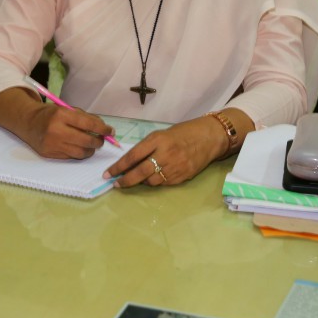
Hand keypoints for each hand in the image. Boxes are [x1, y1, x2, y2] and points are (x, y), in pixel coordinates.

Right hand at [0, 87, 113, 159]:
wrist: (27, 122)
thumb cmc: (51, 114)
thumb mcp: (66, 109)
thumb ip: (85, 117)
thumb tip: (105, 129)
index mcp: (61, 115)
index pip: (89, 124)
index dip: (103, 129)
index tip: (111, 131)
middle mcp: (56, 130)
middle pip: (87, 141)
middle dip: (99, 141)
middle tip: (102, 140)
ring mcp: (52, 144)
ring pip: (81, 152)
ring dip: (91, 150)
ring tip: (91, 144)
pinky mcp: (49, 154)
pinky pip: (71, 157)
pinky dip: (79, 153)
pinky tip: (80, 147)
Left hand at [102, 116, 228, 187]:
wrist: (209, 137)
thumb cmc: (183, 133)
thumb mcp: (162, 134)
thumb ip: (147, 147)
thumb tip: (130, 163)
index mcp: (158, 140)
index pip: (133, 156)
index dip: (119, 167)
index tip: (108, 173)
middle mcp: (165, 154)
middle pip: (140, 172)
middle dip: (125, 180)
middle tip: (116, 184)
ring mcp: (175, 167)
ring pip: (151, 181)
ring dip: (141, 181)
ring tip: (138, 178)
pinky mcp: (183, 177)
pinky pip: (163, 183)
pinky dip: (156, 181)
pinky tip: (155, 177)